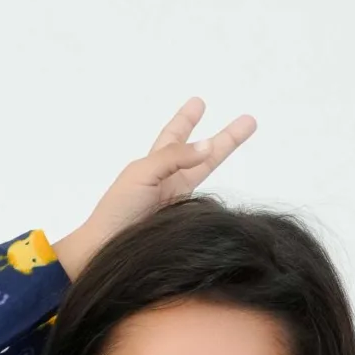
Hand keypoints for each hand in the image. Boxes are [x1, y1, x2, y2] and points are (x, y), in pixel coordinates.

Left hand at [52, 98, 257, 279]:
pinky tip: (228, 193)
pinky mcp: (185, 225)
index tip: (198, 102)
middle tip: (249, 120)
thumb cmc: (117, 211)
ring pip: (207, 176)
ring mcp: (178, 205)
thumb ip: (173, 157)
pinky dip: (218, 199)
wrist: (105, 252)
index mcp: (153, 166)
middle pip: (202, 155)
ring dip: (225, 160)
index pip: (174, 137)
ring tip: (246, 140)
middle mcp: (168, 183)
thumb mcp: (142, 173)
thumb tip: (208, 146)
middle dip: (226, 138)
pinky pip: (206, 207)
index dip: (186, 119)